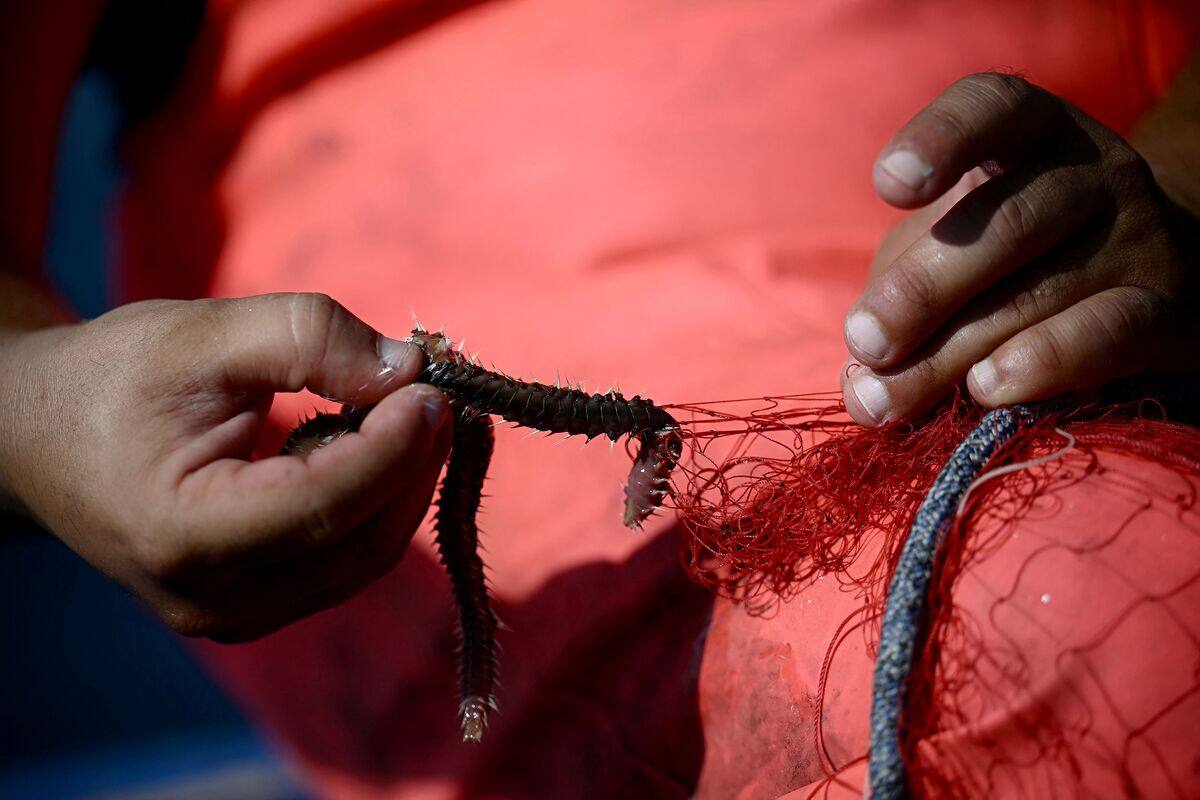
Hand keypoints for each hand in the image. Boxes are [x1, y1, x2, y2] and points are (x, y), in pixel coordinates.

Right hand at [0, 293, 451, 640]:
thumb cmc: (113, 379)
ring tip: (413, 411)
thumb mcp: (203, 335)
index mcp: (182, 537)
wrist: (41, 436)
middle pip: (359, 540)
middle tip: (437, 392)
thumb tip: (410, 368)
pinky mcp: (256, 605)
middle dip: (414, 463)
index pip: (325, 504)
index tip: (430, 386)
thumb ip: (307, 337)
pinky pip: (344, 560)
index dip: (394, 446)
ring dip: (405, 483)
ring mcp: (234, 616)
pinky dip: (376, 502)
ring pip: (363, 557)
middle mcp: (211, 600)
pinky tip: (377, 446)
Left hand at [842, 72, 1199, 425]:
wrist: (1155, 279)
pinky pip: (1105, 334)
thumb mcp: (950, 249)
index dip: (941, 138)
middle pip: (1005, 223)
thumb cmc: (1016, 261)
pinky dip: (1040, 363)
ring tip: (888, 396)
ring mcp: (1140, 237)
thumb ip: (899, 298)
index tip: (888, 186)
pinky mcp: (1168, 309)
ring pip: (1040, 289)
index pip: (994, 107)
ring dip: (950, 352)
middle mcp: (1095, 172)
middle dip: (920, 292)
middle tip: (864, 341)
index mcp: (1032, 132)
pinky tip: (984, 387)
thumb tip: (861, 388)